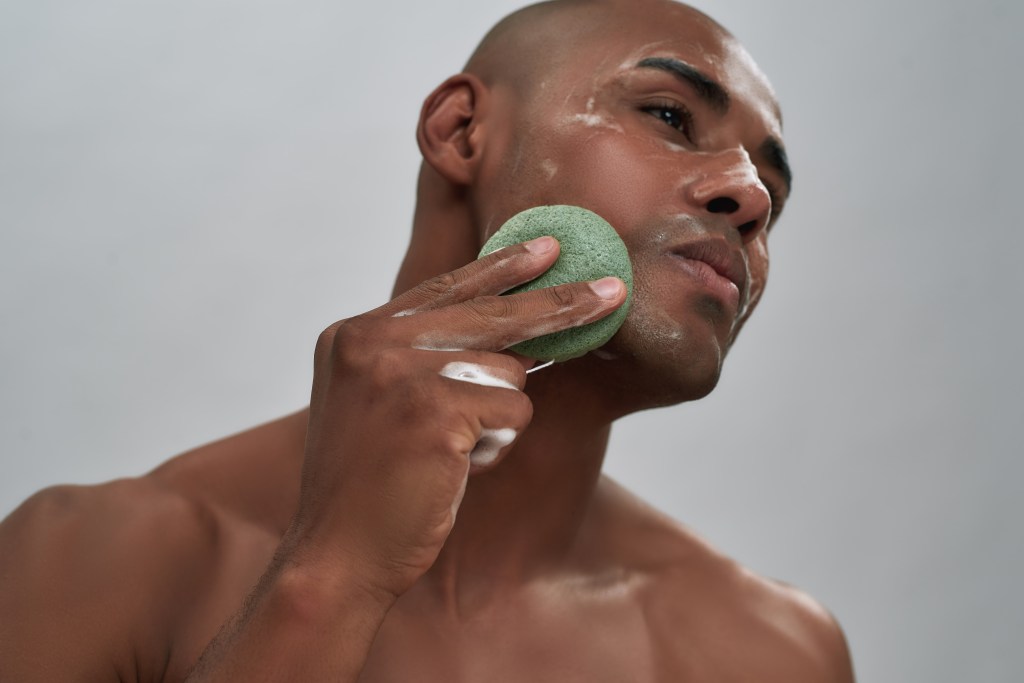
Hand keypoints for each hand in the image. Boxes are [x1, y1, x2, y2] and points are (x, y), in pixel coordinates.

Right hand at [282, 236, 626, 599]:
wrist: (338, 556)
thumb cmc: (373, 486)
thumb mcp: (385, 402)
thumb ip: (429, 357)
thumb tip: (522, 330)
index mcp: (354, 335)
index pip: (443, 289)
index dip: (500, 268)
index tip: (545, 247)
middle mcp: (372, 342)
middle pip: (489, 313)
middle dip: (557, 304)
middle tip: (612, 290)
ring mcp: (400, 372)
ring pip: (507, 370)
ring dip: (498, 417)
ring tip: (452, 452)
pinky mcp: (435, 409)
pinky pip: (514, 410)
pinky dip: (499, 444)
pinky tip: (457, 467)